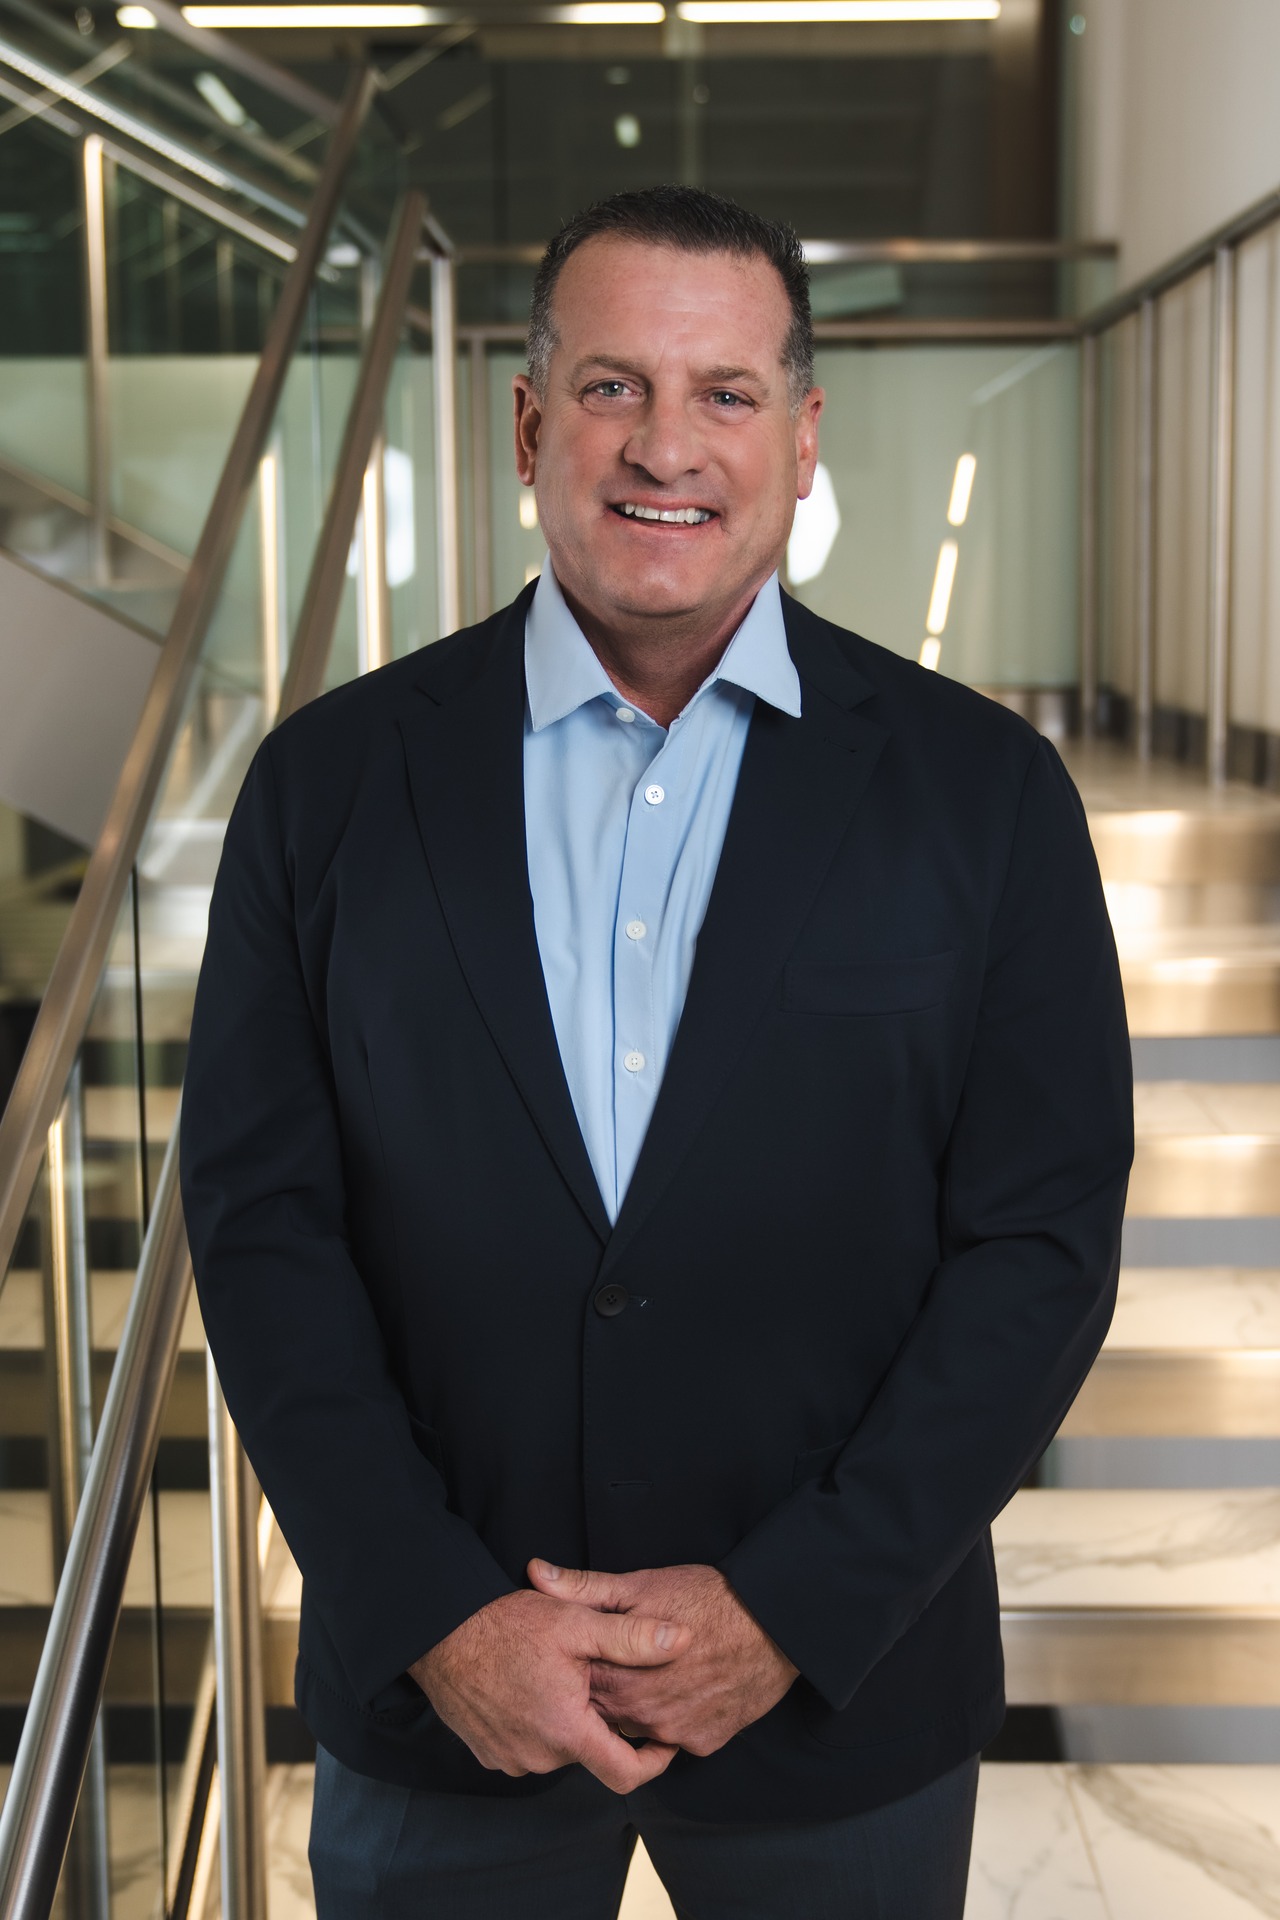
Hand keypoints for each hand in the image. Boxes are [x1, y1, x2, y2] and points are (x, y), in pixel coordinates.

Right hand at [408, 1588, 691, 1793]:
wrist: (439, 1634)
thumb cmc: (506, 1625)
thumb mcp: (576, 1623)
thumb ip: (632, 1639)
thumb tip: (683, 1641)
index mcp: (567, 1731)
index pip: (626, 1774)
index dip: (654, 1761)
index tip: (666, 1740)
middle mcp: (539, 1757)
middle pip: (589, 1752)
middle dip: (600, 1721)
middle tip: (595, 1677)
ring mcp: (510, 1759)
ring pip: (558, 1749)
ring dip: (565, 1722)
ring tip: (560, 1677)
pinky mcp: (488, 1753)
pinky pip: (527, 1747)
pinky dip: (537, 1725)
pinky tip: (530, 1687)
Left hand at [526, 1559, 799, 1756]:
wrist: (774, 1623)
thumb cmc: (707, 1597)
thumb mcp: (641, 1584)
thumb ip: (584, 1588)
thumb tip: (535, 1574)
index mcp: (618, 1675)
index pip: (574, 1684)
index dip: (577, 1666)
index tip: (587, 1649)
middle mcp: (640, 1714)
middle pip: (605, 1710)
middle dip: (609, 1687)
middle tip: (626, 1658)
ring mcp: (673, 1733)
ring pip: (639, 1726)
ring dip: (640, 1704)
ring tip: (657, 1671)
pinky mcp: (703, 1743)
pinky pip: (676, 1736)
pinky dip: (675, 1717)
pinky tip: (686, 1688)